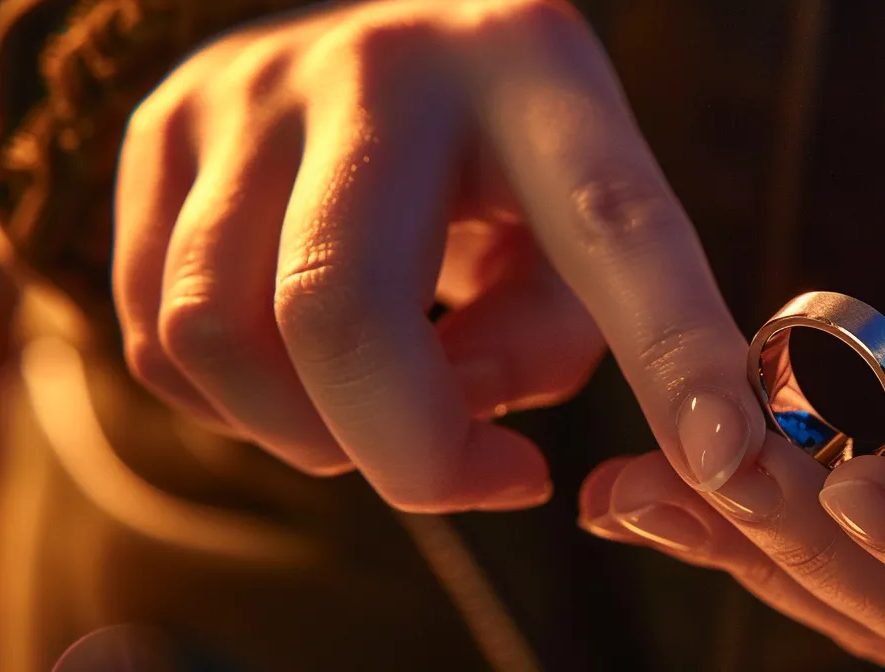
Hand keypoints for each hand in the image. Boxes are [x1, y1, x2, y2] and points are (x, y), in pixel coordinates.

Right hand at [115, 0, 767, 511]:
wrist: (366, 48)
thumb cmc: (501, 169)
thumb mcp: (571, 237)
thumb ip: (547, 345)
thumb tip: (456, 437)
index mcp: (534, 63)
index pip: (612, 219)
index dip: (670, 349)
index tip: (725, 456)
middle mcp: (380, 60)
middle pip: (340, 309)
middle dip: (409, 452)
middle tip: (484, 476)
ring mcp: (248, 88)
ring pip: (219, 335)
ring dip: (309, 435)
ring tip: (389, 408)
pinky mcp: (160, 131)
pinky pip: (159, 338)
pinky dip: (240, 407)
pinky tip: (308, 370)